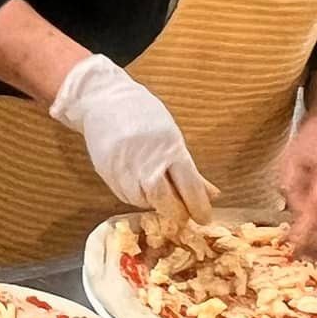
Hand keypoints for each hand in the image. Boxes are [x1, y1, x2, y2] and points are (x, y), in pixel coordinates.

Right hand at [49, 54, 213, 229]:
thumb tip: (213, 194)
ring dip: (156, 204)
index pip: (190, 188)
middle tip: (183, 215)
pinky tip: (141, 186)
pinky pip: (126, 195)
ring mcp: (124, 167)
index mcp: (170, 148)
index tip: (204, 218)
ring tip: (161, 195)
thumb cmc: (143, 114)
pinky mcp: (107, 172)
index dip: (199, 207)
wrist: (103, 99)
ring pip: (144, 201)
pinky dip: (137, 196)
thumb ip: (190, 169)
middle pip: (165, 201)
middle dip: (177, 213)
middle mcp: (147, 160)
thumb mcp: (172, 136)